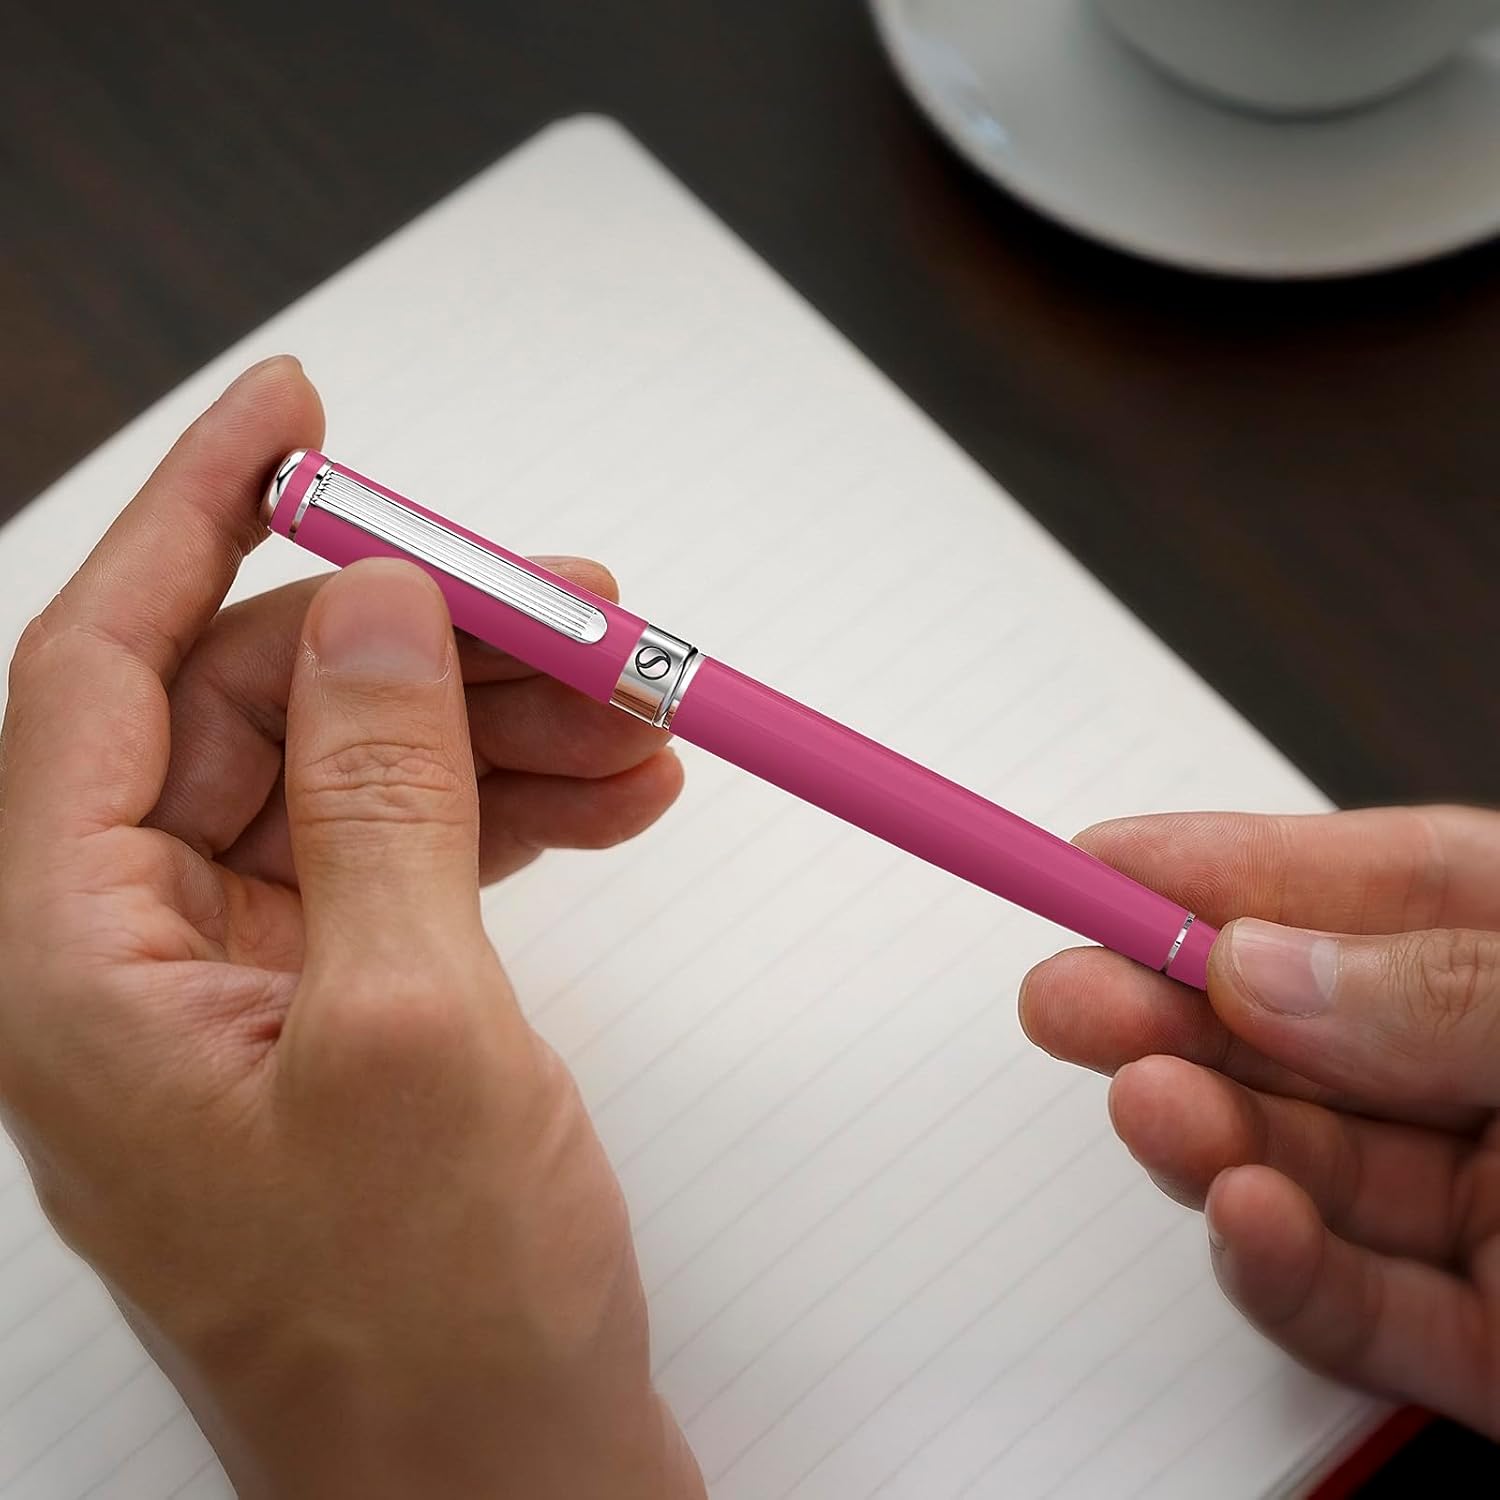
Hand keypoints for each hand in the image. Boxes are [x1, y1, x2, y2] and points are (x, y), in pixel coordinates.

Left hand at [0, 356, 704, 1498]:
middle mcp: (130, 955)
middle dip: (427, 643)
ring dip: (495, 729)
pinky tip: (614, 799)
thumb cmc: (434, 1328)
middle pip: (259, 711)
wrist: (504, 1492)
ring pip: (353, 774)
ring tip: (641, 722)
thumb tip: (383, 609)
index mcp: (69, 959)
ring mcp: (241, 982)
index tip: (304, 410)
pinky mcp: (339, 1008)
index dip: (203, 515)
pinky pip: (407, 852)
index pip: (97, 666)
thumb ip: (381, 792)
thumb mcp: (412, 1026)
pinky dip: (507, 811)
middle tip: (578, 608)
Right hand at [1021, 806, 1499, 1437]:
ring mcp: (1490, 1215)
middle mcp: (1495, 1080)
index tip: (1099, 859)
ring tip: (1146, 1106)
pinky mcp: (1488, 1349)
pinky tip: (1242, 1216)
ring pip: (1303, 1163)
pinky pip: (1354, 1307)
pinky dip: (1280, 1267)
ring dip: (1208, 1135)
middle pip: (1302, 1032)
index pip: (1369, 891)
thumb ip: (1443, 988)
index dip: (1224, 868)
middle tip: (1066, 995)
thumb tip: (1259, 964)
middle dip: (1173, 1010)